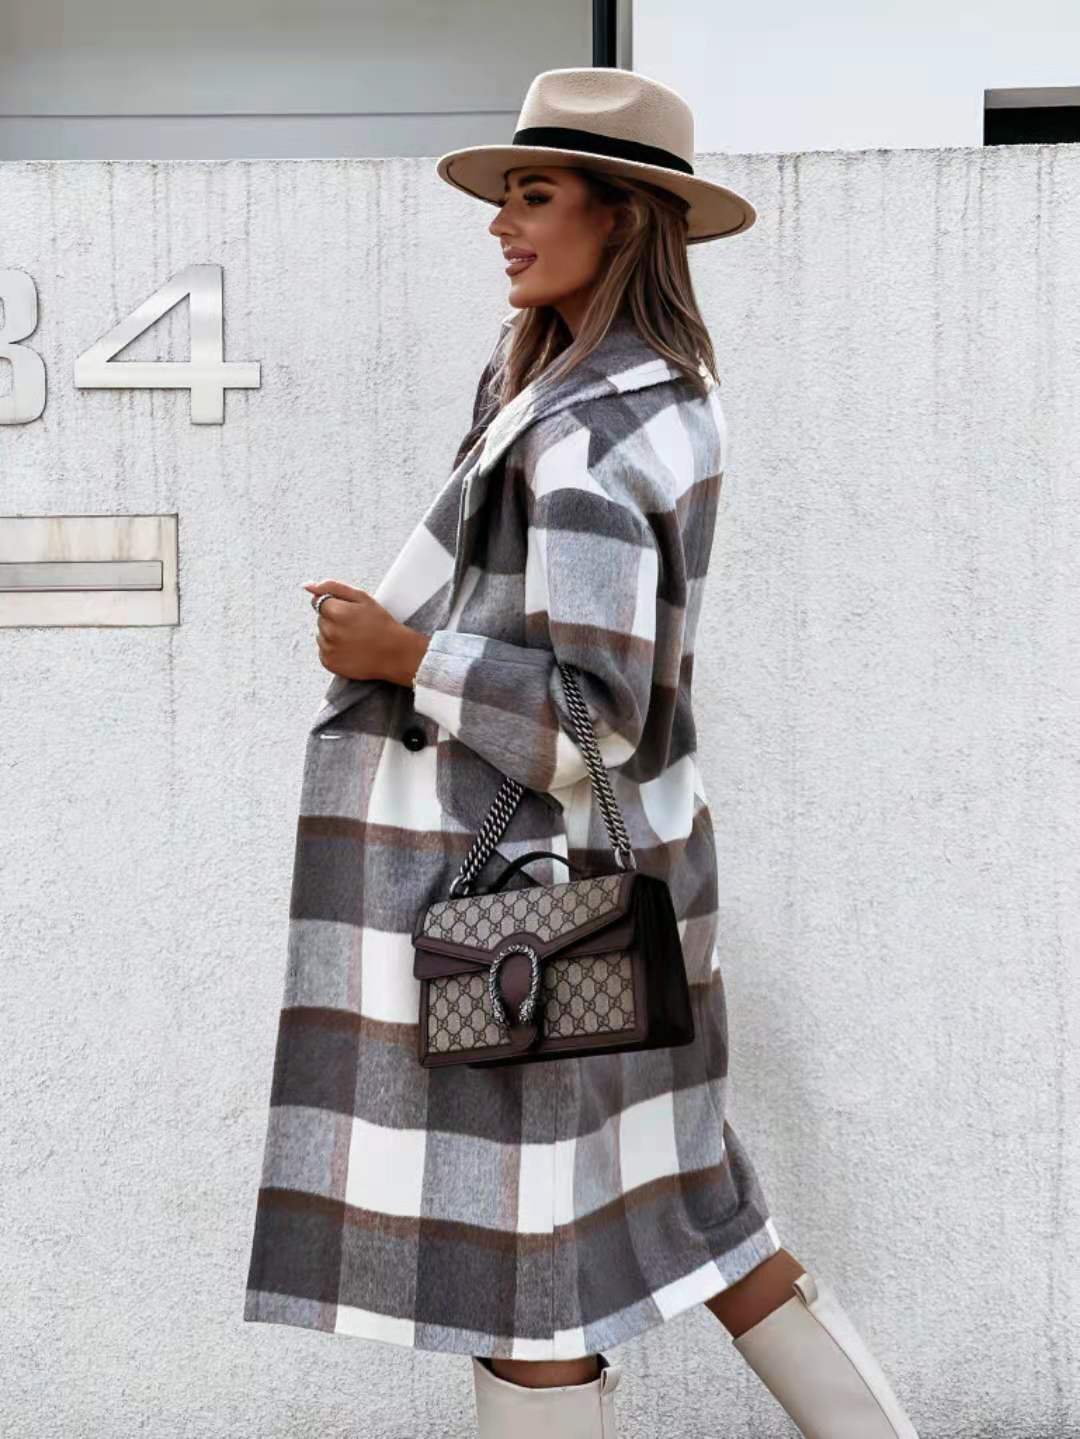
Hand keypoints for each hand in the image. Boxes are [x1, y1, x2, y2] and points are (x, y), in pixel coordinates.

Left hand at [303, 578, 429, 686]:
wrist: (395, 653)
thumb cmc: (380, 623)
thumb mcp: (361, 598)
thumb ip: (332, 587)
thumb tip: (307, 585)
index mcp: (336, 612)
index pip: (319, 602)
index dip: (336, 605)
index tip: (351, 613)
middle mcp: (329, 631)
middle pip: (320, 619)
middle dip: (334, 620)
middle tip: (356, 626)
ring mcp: (328, 649)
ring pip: (321, 635)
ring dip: (333, 635)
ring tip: (355, 639)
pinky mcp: (328, 663)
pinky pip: (324, 651)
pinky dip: (334, 650)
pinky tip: (351, 650)